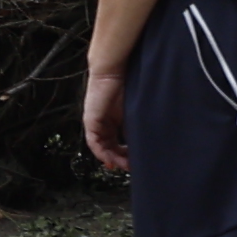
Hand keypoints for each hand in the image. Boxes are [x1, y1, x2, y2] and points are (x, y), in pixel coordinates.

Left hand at [83, 56, 133, 172]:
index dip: (125, 154)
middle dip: (120, 159)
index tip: (133, 163)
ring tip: (122, 165)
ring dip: (111, 158)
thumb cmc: (128, 83)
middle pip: (110, 146)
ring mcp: (96, 122)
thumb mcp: (135, 110)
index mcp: (115, 119)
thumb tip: (146, 143)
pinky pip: (94, 142)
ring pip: (102, 147)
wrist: (115, 70)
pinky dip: (102, 152)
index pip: (118, 142)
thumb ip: (136, 126)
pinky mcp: (91, 121)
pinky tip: (110, 158)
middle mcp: (105, 122)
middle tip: (129, 166)